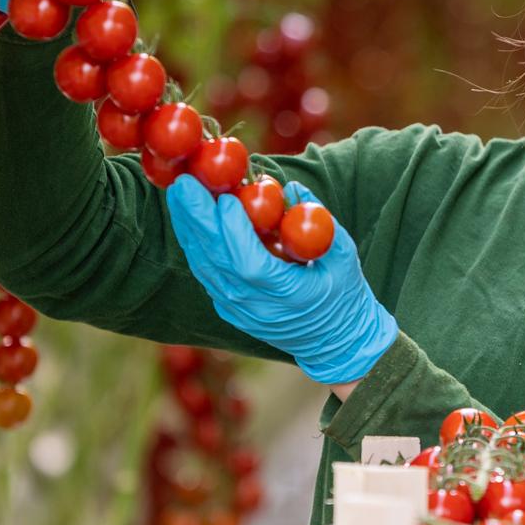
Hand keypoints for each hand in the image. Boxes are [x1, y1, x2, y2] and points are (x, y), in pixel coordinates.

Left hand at [165, 175, 397, 384]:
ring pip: (204, 266)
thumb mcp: (343, 256)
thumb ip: (321, 223)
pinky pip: (207, 272)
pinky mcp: (229, 307)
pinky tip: (188, 217)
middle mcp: (255, 306)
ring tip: (180, 193)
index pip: (249, 264)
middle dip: (197, 220)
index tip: (227, 198)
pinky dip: (195, 243)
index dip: (234, 231)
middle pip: (217, 261)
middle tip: (184, 184)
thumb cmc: (344, 293)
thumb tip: (291, 189)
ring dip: (189, 228)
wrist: (334, 340)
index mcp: (287, 295)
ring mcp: (238, 310)